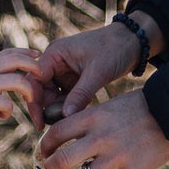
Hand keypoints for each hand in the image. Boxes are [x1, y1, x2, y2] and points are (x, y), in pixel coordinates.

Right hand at [0, 48, 51, 122]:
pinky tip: (3, 115)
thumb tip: (0, 84)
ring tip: (30, 101)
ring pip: (18, 81)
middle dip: (34, 66)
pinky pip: (6, 103)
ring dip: (28, 92)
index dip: (25, 53)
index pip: (9, 52)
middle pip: (17, 60)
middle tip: (43, 77)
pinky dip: (8, 110)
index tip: (36, 56)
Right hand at [35, 16, 163, 120]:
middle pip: (40, 90)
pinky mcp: (73, 78)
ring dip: (57, 109)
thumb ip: (80, 95)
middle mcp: (55, 61)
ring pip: (51, 95)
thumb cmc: (115, 48)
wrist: (134, 41)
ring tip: (69, 122)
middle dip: (47, 108)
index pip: (34, 80)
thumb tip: (65, 117)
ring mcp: (63, 70)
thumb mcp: (98, 73)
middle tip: (57, 126)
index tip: (41, 122)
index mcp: (55, 54)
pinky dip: (68, 107)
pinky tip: (76, 117)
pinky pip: (64, 96)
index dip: (34, 102)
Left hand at [36, 89, 168, 168]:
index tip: (45, 150)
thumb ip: (89, 122)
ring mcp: (116, 158)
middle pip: (62, 160)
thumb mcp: (109, 106)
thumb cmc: (140, 107)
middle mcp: (100, 138)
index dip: (46, 145)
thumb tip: (68, 139)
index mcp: (93, 117)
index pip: (57, 133)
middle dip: (51, 168)